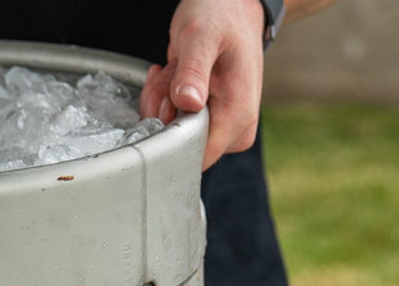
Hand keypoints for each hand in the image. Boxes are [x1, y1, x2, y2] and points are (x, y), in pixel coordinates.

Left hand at [138, 0, 266, 168]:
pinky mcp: (208, 123)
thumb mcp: (202, 36)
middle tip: (171, 75)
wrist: (232, 4)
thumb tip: (187, 103)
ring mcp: (222, 128)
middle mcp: (234, 130)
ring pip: (171, 134)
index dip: (169, 132)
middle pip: (178, 145)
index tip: (170, 96)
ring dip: (161, 101)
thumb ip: (193, 71)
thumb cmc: (222, 14)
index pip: (194, 157)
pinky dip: (164, 99)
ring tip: (174, 71)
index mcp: (237, 116)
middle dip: (163, 110)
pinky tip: (173, 76)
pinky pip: (172, 124)